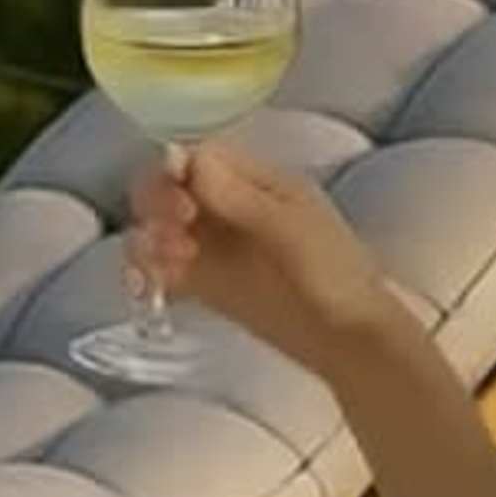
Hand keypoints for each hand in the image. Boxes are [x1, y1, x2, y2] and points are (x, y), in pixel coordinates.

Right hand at [126, 138, 403, 384]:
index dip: (174, 169)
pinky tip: (153, 284)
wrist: (347, 339)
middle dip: (157, 203)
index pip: (198, 157)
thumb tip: (187, 158)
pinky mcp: (204, 284)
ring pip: (159, 226)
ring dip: (151, 238)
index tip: (176, 196)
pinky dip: (148, 271)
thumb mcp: (289, 229)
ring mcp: (214, 246)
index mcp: (256, 181)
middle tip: (172, 230)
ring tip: (172, 261)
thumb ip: (238, 197)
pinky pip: (161, 267)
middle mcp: (228, 206)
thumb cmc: (333, 274)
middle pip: (169, 187)